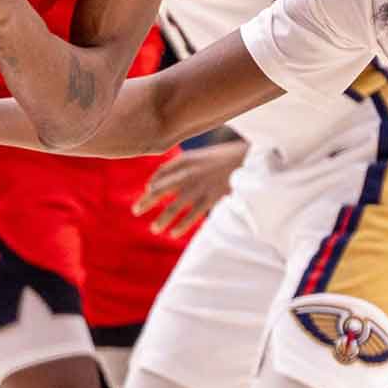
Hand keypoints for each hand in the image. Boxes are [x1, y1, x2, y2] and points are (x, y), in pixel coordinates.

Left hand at [133, 138, 247, 237]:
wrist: (252, 158)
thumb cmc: (229, 156)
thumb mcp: (206, 154)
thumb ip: (190, 163)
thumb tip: (174, 177)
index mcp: (188, 159)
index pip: (162, 172)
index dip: (153, 182)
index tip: (147, 191)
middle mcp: (190, 172)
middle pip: (162, 189)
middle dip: (147, 201)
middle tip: (135, 211)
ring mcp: (200, 186)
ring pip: (175, 206)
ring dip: (163, 218)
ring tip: (155, 229)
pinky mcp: (212, 197)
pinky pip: (193, 215)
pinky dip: (182, 225)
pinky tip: (174, 232)